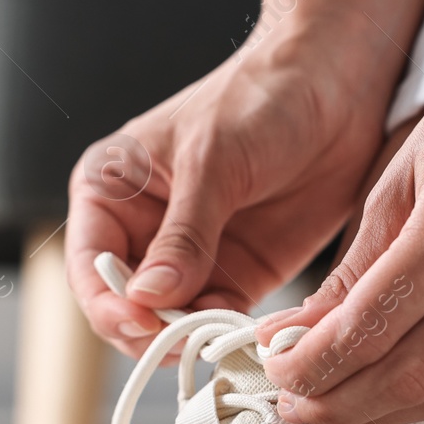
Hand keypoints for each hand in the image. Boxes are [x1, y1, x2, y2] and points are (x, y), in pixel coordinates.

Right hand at [66, 19, 392, 357]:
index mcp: (111, 193)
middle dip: (149, 331)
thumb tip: (149, 298)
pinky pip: (220, 322)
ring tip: (221, 333)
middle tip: (186, 339)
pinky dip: (228, 336)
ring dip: (191, 339)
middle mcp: (143, 232)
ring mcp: (191, 258)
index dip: (108, 303)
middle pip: (125, 308)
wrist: (334, 83)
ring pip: (171, 325)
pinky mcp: (240, 276)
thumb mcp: (213, 163)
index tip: (142, 321)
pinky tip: (246, 332)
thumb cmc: (260, 98)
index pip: (89, 267)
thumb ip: (184, 235)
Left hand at [257, 38, 423, 423]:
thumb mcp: (397, 180)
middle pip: (413, 370)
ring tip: (353, 408)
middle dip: (341, 401)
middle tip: (301, 404)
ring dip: (397, 415)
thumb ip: (352, 270)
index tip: (281, 374)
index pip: (371, 322)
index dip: (314, 363)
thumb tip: (298, 336)